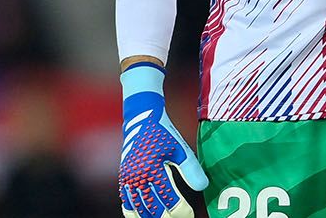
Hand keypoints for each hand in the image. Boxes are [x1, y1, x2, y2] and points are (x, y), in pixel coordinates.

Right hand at [119, 63, 208, 217]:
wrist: (141, 118)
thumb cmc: (163, 133)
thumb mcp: (180, 149)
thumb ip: (191, 169)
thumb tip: (202, 188)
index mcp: (152, 169)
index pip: (167, 199)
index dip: (180, 211)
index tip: (190, 214)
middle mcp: (136, 177)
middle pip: (151, 209)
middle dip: (166, 217)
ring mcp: (127, 179)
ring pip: (137, 209)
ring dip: (149, 217)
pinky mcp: (123, 178)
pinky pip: (126, 202)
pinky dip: (134, 212)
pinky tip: (145, 216)